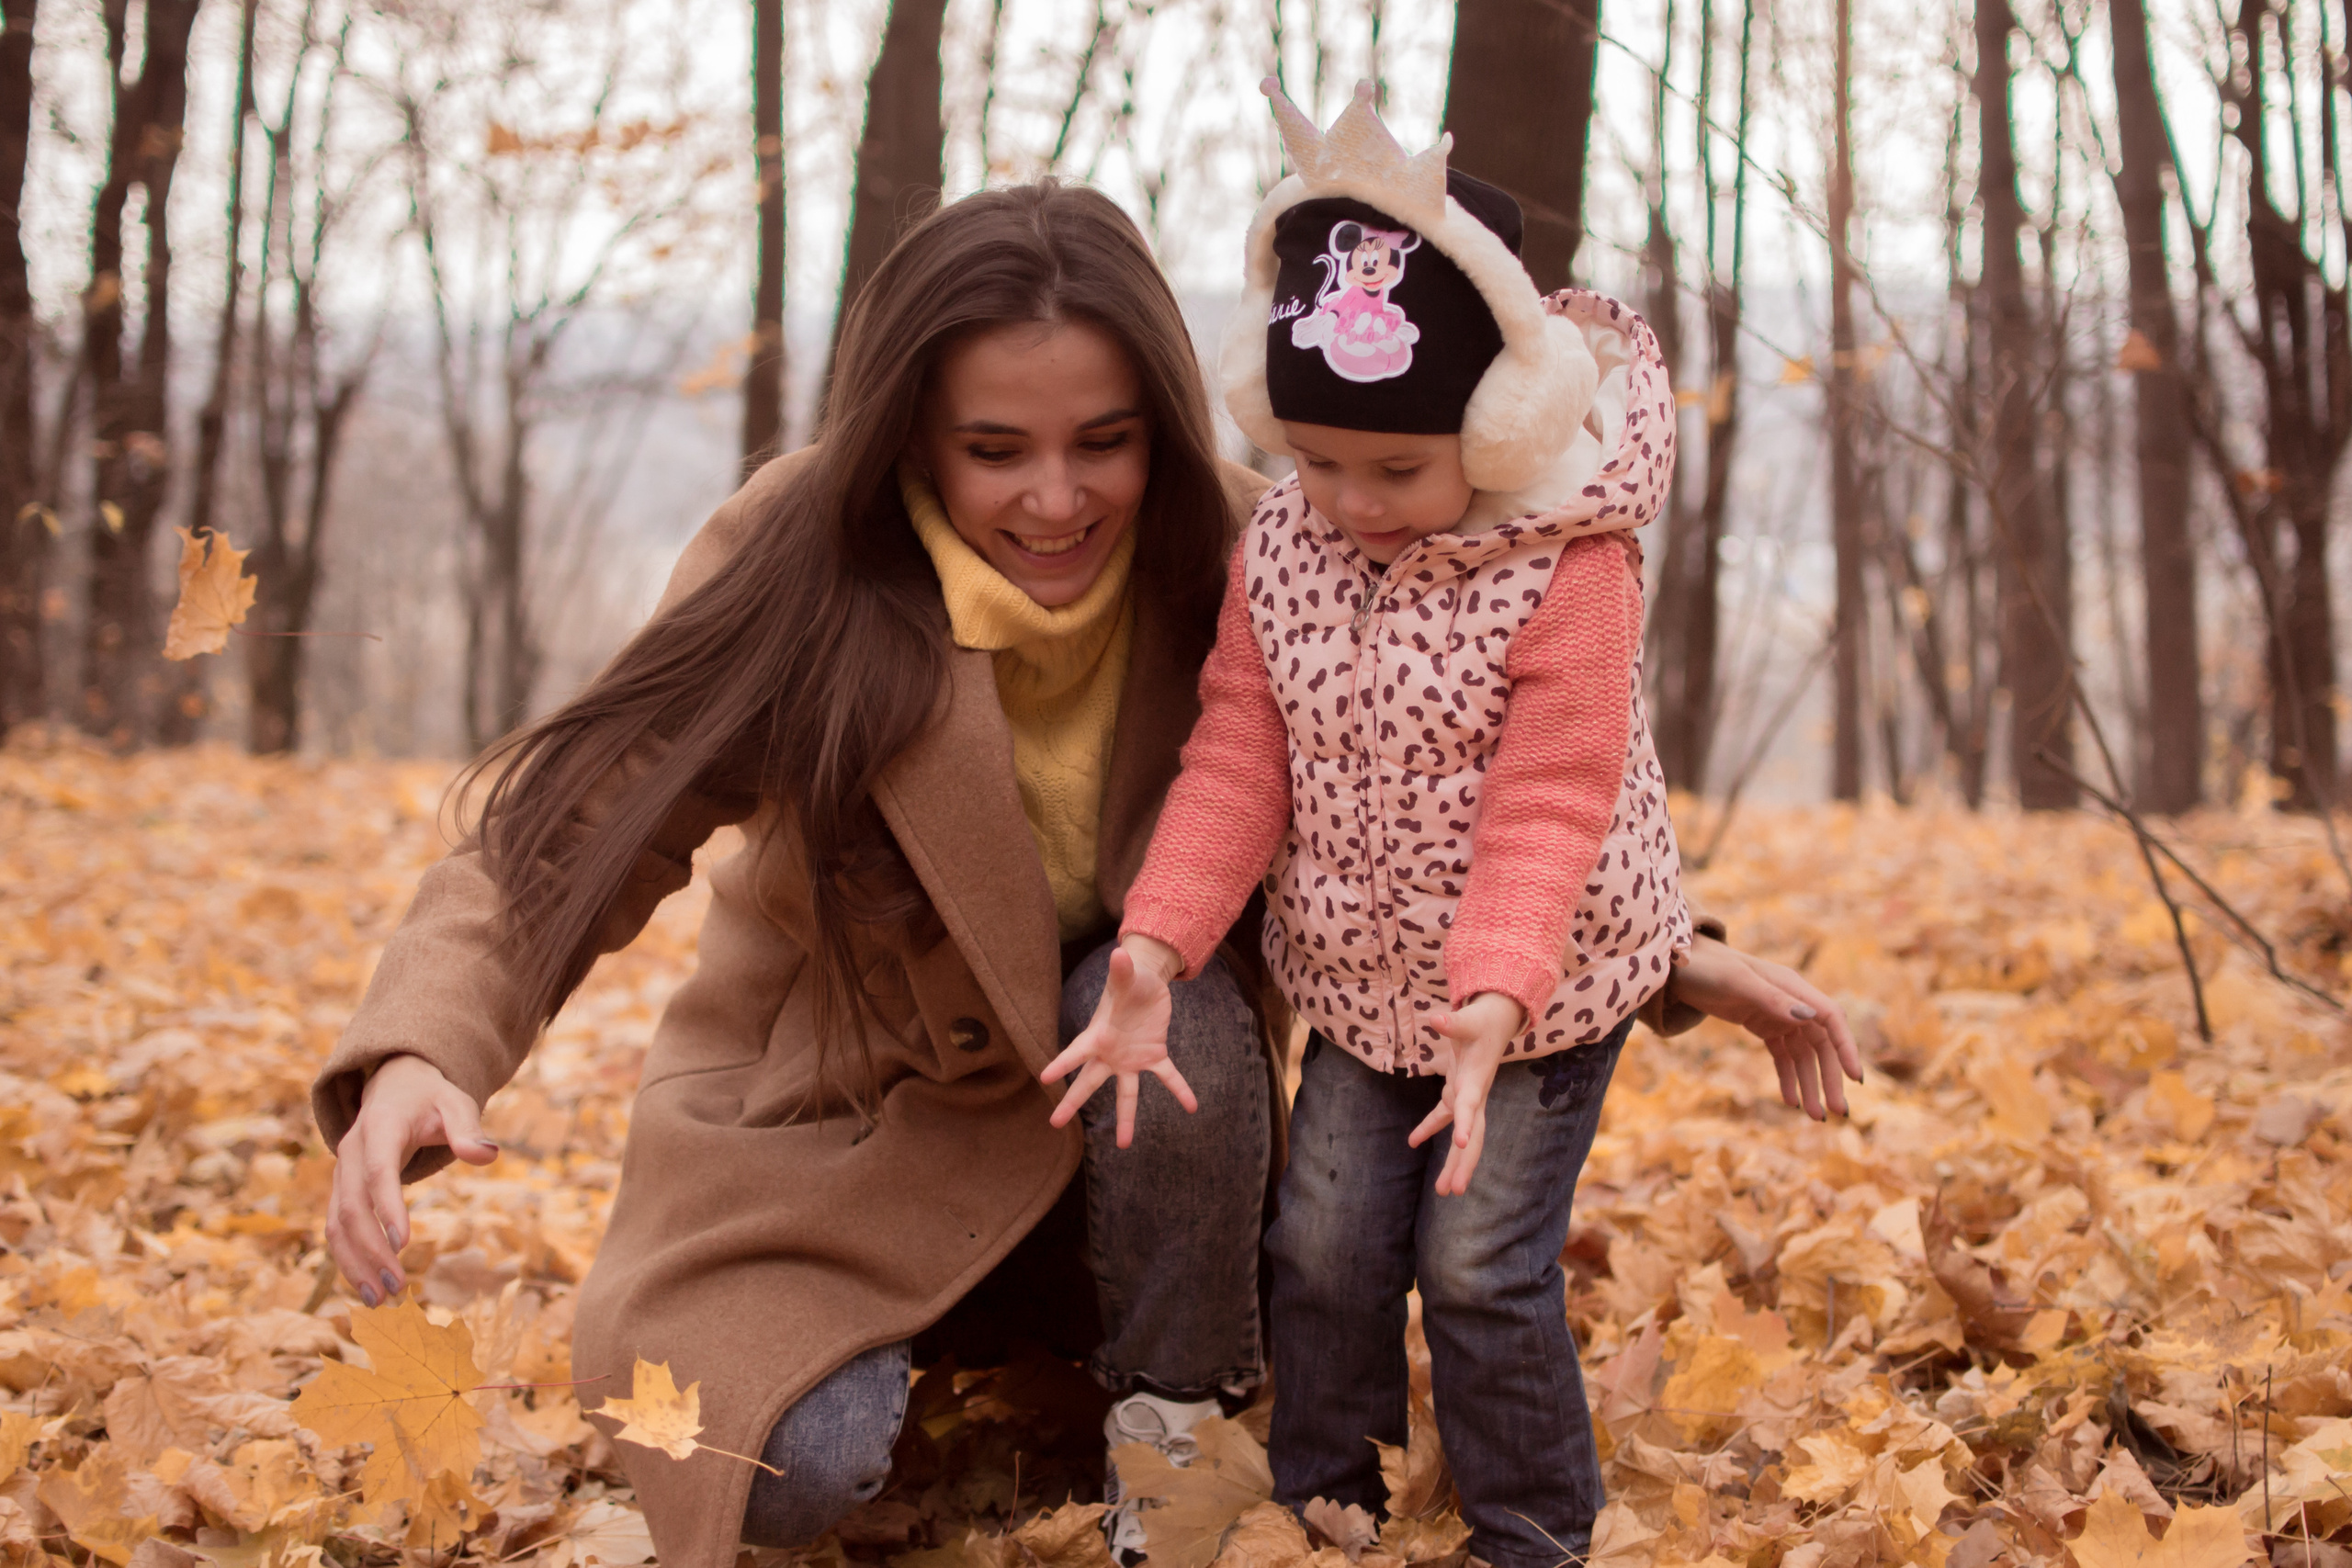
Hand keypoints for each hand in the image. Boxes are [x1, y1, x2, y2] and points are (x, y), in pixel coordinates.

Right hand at [323, 1053, 499, 1304]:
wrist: (394, 1086)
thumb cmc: (431, 1098)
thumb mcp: (455, 1103)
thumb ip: (468, 1129)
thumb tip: (486, 1155)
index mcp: (379, 1127)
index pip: (379, 1171)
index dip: (387, 1207)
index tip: (403, 1244)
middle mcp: (351, 1152)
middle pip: (351, 1206)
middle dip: (371, 1250)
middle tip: (397, 1287)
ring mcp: (342, 1173)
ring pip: (336, 1224)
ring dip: (354, 1264)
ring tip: (378, 1301)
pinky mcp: (342, 1191)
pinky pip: (337, 1229)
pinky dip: (348, 1259)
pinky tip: (367, 1288)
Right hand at [1040, 937, 1197, 1147]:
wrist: (1147, 984)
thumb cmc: (1130, 980)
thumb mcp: (1127, 976)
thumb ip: (1122, 971)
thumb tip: (1119, 954)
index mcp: (1098, 1035)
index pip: (1076, 1052)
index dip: (1062, 1064)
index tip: (1045, 1079)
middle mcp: (1110, 1053)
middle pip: (1089, 1082)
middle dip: (1072, 1102)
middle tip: (1055, 1123)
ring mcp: (1131, 1058)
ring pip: (1126, 1093)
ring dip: (1125, 1118)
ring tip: (1124, 1145)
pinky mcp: (1154, 1056)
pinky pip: (1167, 1077)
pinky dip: (1180, 1090)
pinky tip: (1192, 1106)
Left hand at [1407, 992, 1524, 1195]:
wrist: (1495, 1020)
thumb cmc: (1482, 1020)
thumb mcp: (1467, 1020)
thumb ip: (1452, 1022)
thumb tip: (1436, 1018)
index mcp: (1476, 1081)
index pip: (1470, 1107)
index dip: (1466, 1124)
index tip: (1462, 1144)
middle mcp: (1474, 1096)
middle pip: (1473, 1136)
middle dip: (1463, 1164)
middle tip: (1453, 1191)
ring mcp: (1467, 1097)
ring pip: (1461, 1136)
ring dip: (1452, 1161)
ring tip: (1442, 1191)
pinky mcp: (1457, 1092)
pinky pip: (1442, 1117)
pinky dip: (1428, 1129)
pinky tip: (1412, 1142)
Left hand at [1671, 936, 1862, 1118]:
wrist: (1680, 965)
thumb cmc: (1709, 968)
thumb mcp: (1738, 983)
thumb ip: (1773, 1000)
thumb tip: (1810, 1017)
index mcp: (1793, 987)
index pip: (1831, 1019)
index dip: (1846, 1048)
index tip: (1856, 1079)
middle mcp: (1792, 1002)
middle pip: (1821, 1044)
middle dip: (1830, 1078)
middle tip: (1838, 1112)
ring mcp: (1777, 1015)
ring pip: (1802, 1056)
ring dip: (1810, 1085)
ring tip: (1815, 1117)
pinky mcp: (1762, 1026)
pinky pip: (1782, 1057)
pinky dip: (1788, 1078)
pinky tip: (1791, 1101)